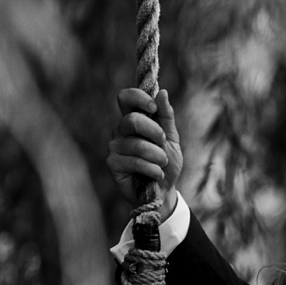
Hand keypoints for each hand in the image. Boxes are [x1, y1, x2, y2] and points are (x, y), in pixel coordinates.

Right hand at [107, 87, 183, 220]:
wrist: (164, 191)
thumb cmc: (166, 163)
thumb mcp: (172, 138)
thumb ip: (166, 117)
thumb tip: (163, 93)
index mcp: (134, 119)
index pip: (125, 97)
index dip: (138, 98)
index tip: (154, 108)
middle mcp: (121, 130)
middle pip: (132, 120)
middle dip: (154, 132)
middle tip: (164, 143)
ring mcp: (115, 146)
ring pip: (136, 144)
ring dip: (157, 155)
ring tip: (163, 164)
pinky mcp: (113, 163)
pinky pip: (135, 161)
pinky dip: (152, 168)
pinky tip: (157, 174)